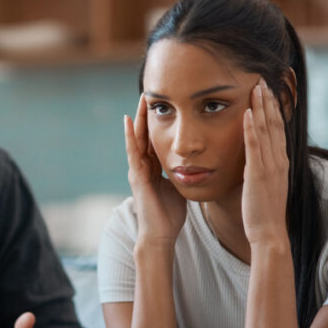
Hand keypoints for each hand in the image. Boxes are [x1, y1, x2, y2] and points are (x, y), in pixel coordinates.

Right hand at [124, 95, 186, 244]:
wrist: (161, 234)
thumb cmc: (170, 215)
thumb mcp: (179, 187)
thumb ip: (183, 174)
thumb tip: (197, 164)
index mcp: (153, 168)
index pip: (154, 139)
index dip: (157, 122)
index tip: (163, 103)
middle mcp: (143, 167)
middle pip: (144, 135)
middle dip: (146, 115)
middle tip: (149, 93)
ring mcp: (137, 171)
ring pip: (136, 139)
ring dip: (138, 119)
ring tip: (141, 100)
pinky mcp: (137, 176)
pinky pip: (133, 152)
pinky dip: (130, 135)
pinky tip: (129, 121)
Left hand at [241, 79, 289, 245]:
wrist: (269, 233)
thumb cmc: (263, 211)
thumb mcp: (265, 184)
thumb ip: (262, 167)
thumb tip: (254, 158)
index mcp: (280, 161)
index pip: (278, 128)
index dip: (274, 108)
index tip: (269, 89)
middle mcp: (278, 160)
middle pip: (275, 123)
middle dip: (269, 100)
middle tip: (264, 78)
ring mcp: (270, 166)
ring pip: (267, 130)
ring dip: (262, 107)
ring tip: (257, 86)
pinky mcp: (257, 174)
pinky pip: (255, 147)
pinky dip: (252, 129)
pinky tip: (248, 113)